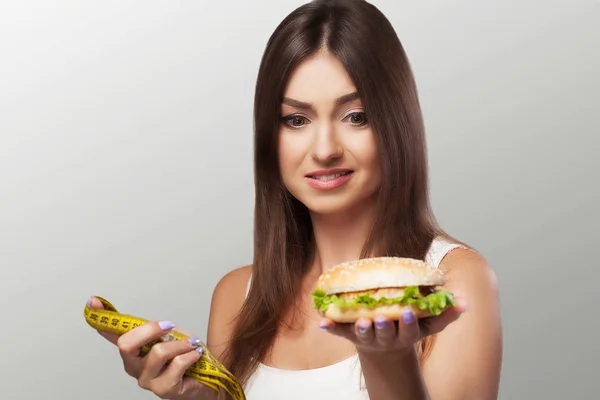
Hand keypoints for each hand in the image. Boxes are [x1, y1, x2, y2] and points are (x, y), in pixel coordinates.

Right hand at [87, 296, 211, 399]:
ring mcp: (147, 379)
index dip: (101, 317)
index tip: (92, 301)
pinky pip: (177, 364)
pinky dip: (191, 355)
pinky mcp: (164, 389)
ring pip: (158, 353)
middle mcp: (134, 366)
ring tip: (192, 343)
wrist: (206, 378)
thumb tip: (156, 322)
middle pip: (127, 344)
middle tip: (169, 325)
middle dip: (150, 330)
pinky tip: (195, 354)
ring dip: (181, 344)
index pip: (112, 333)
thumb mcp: (171, 336)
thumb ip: (159, 329)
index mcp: (133, 350)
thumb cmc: (185, 356)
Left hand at [318, 298, 467, 354]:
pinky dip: (331, 327)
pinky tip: (323, 322)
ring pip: (362, 334)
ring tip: (359, 320)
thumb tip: (464, 302)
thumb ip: (446, 314)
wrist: (384, 348)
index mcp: (404, 334)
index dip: (409, 322)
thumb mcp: (428, 325)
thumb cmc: (407, 328)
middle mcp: (386, 337)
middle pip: (385, 334)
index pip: (409, 329)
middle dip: (384, 326)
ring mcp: (367, 337)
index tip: (410, 312)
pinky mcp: (350, 335)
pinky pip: (339, 332)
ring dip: (360, 327)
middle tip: (382, 318)